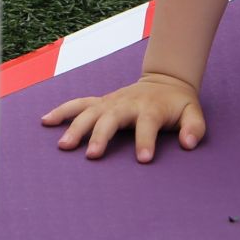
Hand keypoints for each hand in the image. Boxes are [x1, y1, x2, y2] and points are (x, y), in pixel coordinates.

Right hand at [41, 72, 206, 162]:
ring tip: (64, 145)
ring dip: (76, 127)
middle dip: (101, 135)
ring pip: (90, 112)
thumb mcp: (193, 113)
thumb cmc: (178, 104)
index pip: (148, 124)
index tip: (143, 159)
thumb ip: (194, 128)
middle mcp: (127, 103)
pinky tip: (46, 122)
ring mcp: (111, 102)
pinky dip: (62, 111)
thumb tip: (188, 144)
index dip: (146, 140)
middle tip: (93, 155)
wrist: (165, 81)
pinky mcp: (101, 103)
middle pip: (111, 118)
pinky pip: (78, 105)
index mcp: (150, 108)